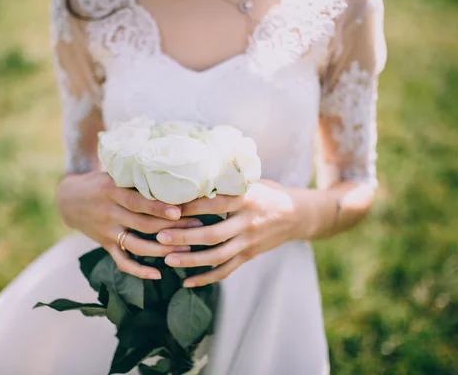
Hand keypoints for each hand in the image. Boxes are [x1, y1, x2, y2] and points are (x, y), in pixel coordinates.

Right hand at [56, 171, 203, 279]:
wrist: (68, 199)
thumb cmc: (99, 181)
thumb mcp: (112, 173)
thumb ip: (135, 175)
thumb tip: (170, 169)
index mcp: (111, 191)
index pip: (137, 202)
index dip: (157, 208)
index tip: (178, 211)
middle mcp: (109, 212)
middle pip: (143, 224)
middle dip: (171, 228)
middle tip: (196, 227)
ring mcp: (107, 231)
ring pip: (136, 245)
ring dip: (162, 250)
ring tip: (186, 249)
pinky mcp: (105, 244)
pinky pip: (122, 261)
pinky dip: (138, 271)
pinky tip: (158, 275)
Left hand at [157, 182, 307, 286]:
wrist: (297, 214)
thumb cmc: (267, 192)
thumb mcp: (250, 182)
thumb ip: (226, 183)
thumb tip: (190, 176)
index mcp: (246, 199)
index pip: (214, 204)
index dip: (190, 207)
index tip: (167, 207)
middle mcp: (248, 222)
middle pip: (212, 234)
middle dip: (184, 237)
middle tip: (159, 237)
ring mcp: (249, 241)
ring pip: (218, 256)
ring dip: (191, 260)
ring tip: (168, 259)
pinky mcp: (250, 255)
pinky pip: (226, 270)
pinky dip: (206, 278)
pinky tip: (187, 282)